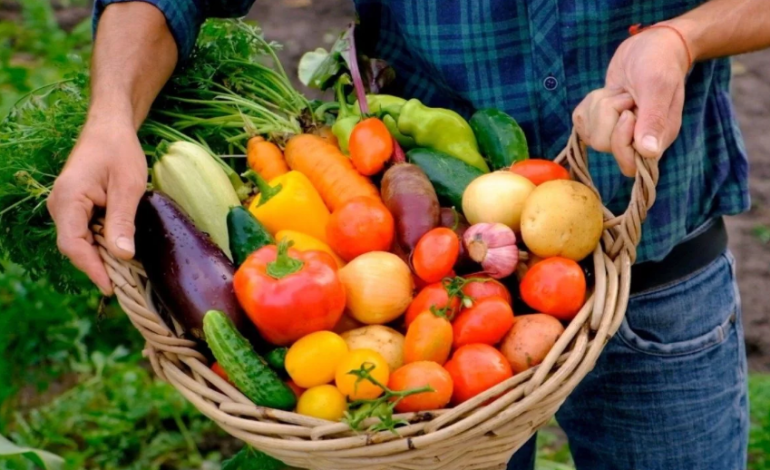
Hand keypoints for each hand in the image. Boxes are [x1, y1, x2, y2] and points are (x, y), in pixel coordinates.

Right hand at [47, 121, 146, 294]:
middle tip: (127, 286)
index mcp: (68, 200)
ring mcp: (67, 208)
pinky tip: (123, 251)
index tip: (111, 288)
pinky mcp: (77, 209)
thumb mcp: (128, 186)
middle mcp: (61, 207)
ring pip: (82, 243)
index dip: (92, 269)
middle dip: (100, 267)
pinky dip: (104, 244)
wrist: (110, 128)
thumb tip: (122, 255)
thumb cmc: (119, 151)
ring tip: (129, 274)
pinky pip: (87, 233)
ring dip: (103, 257)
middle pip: (76, 248)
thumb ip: (122, 220)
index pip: (73, 244)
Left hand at [573, 25, 690, 175]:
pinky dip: (590, 103)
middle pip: (604, 145)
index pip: (629, 163)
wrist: (651, 44)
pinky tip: (609, 92)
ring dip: (600, 105)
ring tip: (620, 92)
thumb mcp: (657, 86)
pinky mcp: (600, 120)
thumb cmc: (659, 61)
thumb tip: (649, 152)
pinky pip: (581, 121)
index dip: (621, 139)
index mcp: (657, 138)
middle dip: (608, 115)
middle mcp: (637, 139)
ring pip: (591, 133)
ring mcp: (617, 131)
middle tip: (625, 96)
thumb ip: (653, 118)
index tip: (628, 112)